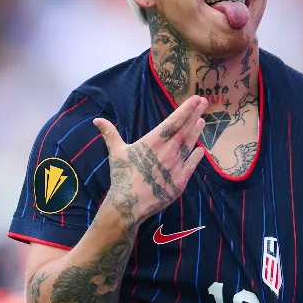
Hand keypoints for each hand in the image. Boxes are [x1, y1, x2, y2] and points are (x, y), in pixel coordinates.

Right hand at [93, 95, 206, 224]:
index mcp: (153, 141)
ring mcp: (176, 166)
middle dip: (195, 115)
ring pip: (189, 145)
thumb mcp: (116, 152)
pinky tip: (201, 150)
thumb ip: (110, 134)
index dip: (186, 109)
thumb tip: (97, 120)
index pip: (173, 121)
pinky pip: (191, 165)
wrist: (129, 203)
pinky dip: (197, 157)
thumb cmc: (122, 176)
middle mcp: (168, 151)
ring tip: (202, 121)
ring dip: (196, 132)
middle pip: (184, 130)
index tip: (196, 99)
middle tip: (204, 102)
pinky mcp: (180, 181)